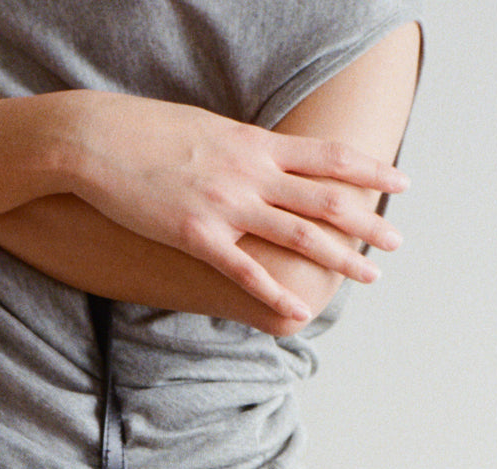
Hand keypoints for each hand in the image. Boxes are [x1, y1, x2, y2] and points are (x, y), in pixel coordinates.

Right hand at [60, 91, 408, 321]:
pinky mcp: (196, 234)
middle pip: (324, 198)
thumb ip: (244, 150)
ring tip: (369, 277)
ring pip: (297, 235)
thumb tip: (267, 160)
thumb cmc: (147, 134)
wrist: (96, 140)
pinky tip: (301, 309)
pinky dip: (277, 292)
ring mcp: (225, 204)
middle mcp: (250, 172)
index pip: (327, 156)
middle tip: (398, 242)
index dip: (368, 170)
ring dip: (339, 258)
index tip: (400, 182)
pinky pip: (245, 271)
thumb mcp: (208, 131)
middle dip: (367, 222)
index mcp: (255, 143)